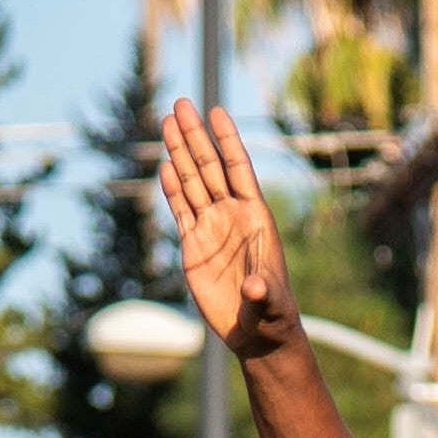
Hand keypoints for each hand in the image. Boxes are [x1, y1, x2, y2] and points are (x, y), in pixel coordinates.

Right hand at [157, 100, 295, 357]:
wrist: (256, 334)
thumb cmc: (271, 315)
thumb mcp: (270, 304)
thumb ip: (263, 293)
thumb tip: (254, 288)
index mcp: (255, 218)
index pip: (238, 169)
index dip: (227, 141)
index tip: (216, 111)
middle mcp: (232, 216)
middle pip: (210, 167)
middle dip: (195, 136)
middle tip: (181, 103)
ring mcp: (211, 228)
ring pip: (193, 182)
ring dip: (180, 153)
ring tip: (168, 122)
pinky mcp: (194, 246)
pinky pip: (181, 209)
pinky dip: (173, 188)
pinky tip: (165, 166)